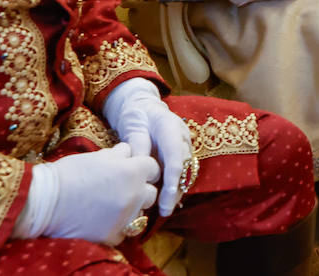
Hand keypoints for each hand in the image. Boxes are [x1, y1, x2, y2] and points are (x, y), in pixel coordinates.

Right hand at [17, 143, 159, 243]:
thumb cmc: (69, 173)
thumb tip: (129, 153)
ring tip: (113, 205)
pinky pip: (126, 230)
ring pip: (141, 212)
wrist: (44, 202)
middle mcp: (134, 195)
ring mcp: (126, 217)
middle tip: (122, 188)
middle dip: (140, 189)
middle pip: (151, 192)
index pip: (153, 168)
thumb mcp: (98, 156)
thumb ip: (119, 154)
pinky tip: (103, 219)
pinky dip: (118, 225)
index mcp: (131, 171)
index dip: (143, 168)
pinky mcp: (114, 235)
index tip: (134, 170)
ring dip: (132, 208)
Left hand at [102, 78, 192, 215]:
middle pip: (183, 167)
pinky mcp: (182, 154)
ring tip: (164, 209)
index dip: (172, 179)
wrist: (144, 108)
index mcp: (171, 127)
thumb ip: (138, 144)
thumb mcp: (133, 126)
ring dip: (176, 191)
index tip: (166, 198)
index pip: (175, 156)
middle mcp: (183, 137)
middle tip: (164, 210)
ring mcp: (185, 145)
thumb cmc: (137, 116)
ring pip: (185, 172)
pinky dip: (174, 187)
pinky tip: (166, 202)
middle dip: (175, 190)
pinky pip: (181, 173)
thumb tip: (141, 167)